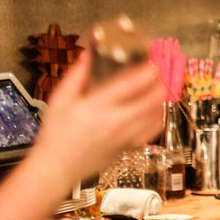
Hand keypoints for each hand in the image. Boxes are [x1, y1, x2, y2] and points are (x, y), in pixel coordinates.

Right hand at [31, 50, 165, 184]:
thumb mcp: (60, 99)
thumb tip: (89, 51)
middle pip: (154, 97)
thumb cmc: (56, 134)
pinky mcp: (130, 146)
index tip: (155, 58)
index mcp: (98, 106)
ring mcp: (127, 135)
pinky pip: (155, 129)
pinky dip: (160, 114)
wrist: (56, 168)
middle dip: (163, 79)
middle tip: (163, 68)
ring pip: (159, 112)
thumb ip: (77, 74)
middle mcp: (117, 121)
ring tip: (162, 83)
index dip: (149, 69)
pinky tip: (156, 105)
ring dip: (164, 96)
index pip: (132, 84)